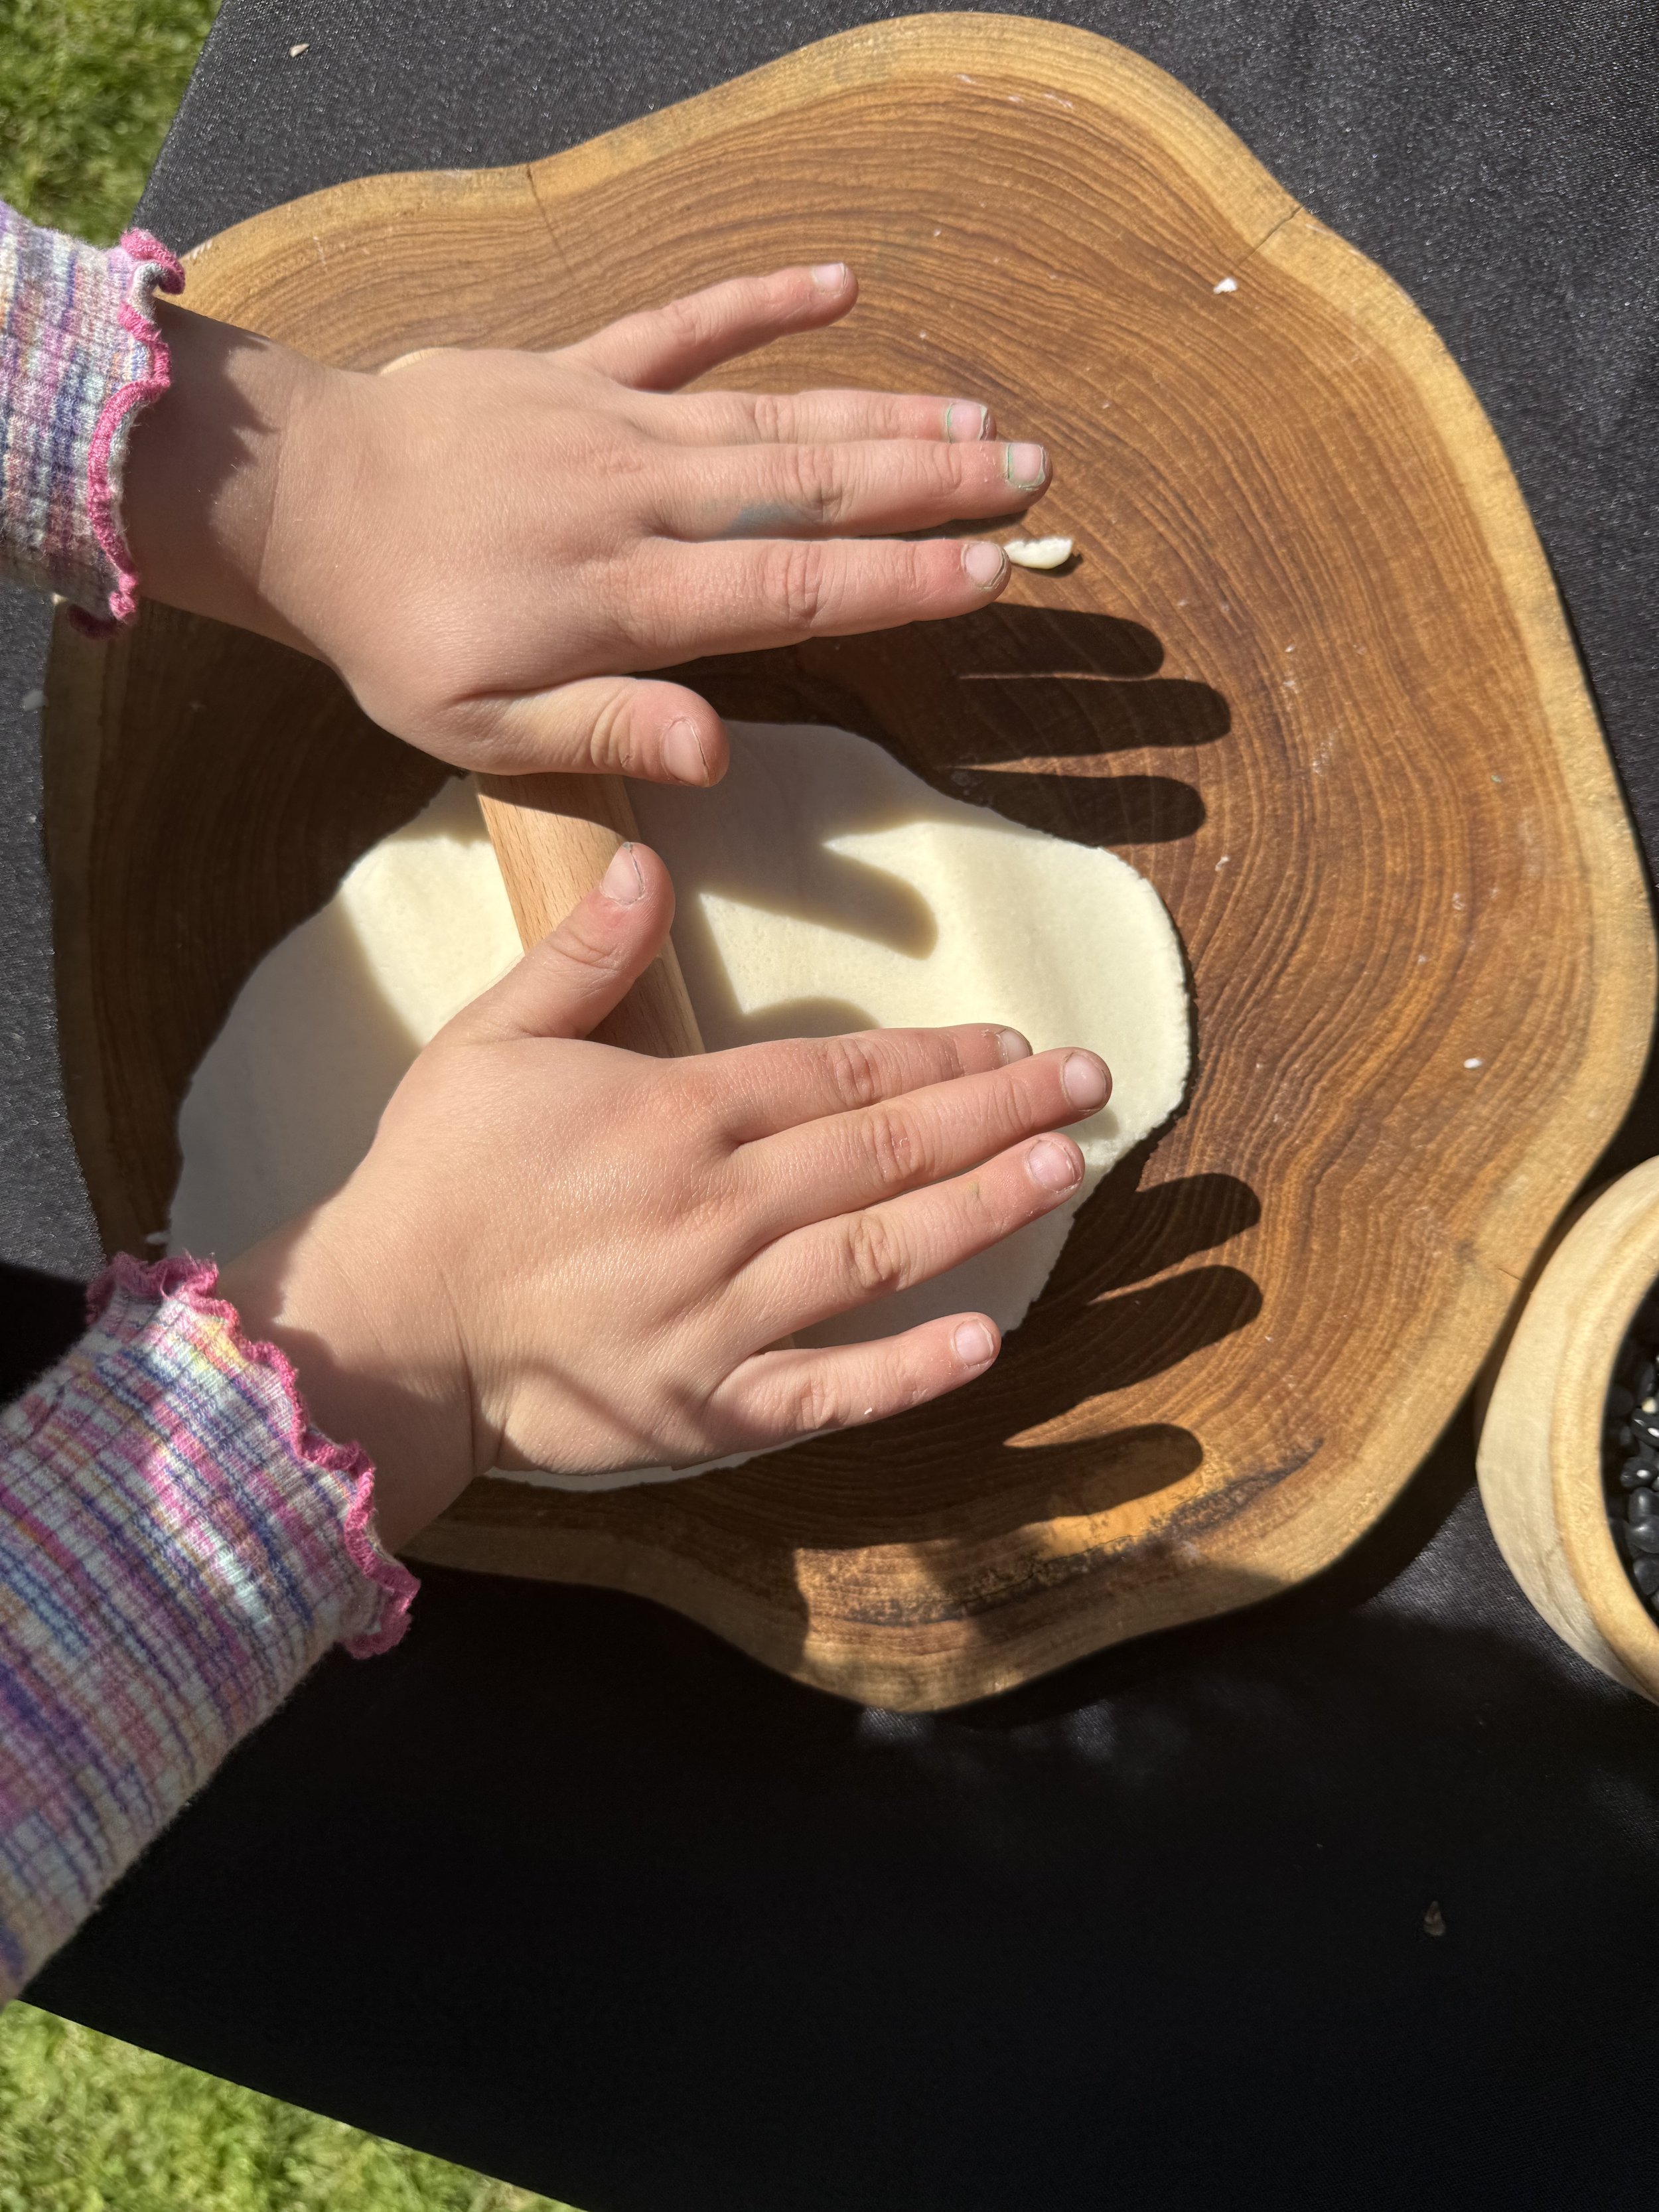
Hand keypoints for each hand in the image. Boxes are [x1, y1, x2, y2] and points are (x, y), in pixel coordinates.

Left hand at [124, 264, 1050, 785]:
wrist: (299, 503)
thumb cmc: (399, 637)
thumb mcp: (483, 732)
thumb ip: (604, 734)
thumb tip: (716, 753)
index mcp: (623, 598)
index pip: (790, 588)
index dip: (897, 581)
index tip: (989, 573)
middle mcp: (637, 499)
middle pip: (808, 489)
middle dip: (928, 486)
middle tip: (1028, 476)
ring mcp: (611, 420)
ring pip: (770, 413)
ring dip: (880, 415)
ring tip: (976, 420)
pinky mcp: (577, 368)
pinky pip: (680, 326)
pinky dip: (756, 301)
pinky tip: (836, 280)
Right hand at [219, 844, 1108, 1550]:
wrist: (383, 1330)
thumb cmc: (435, 1179)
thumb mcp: (488, 1040)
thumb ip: (580, 955)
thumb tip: (648, 862)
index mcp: (673, 1117)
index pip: (838, 1076)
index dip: (938, 1056)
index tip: (1014, 1039)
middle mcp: (714, 1211)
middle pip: (883, 1151)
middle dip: (997, 1112)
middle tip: (1092, 1085)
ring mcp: (717, 1316)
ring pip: (878, 1252)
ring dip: (983, 1209)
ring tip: (1069, 1170)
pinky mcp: (708, 1406)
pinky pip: (825, 1391)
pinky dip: (906, 1369)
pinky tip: (985, 1339)